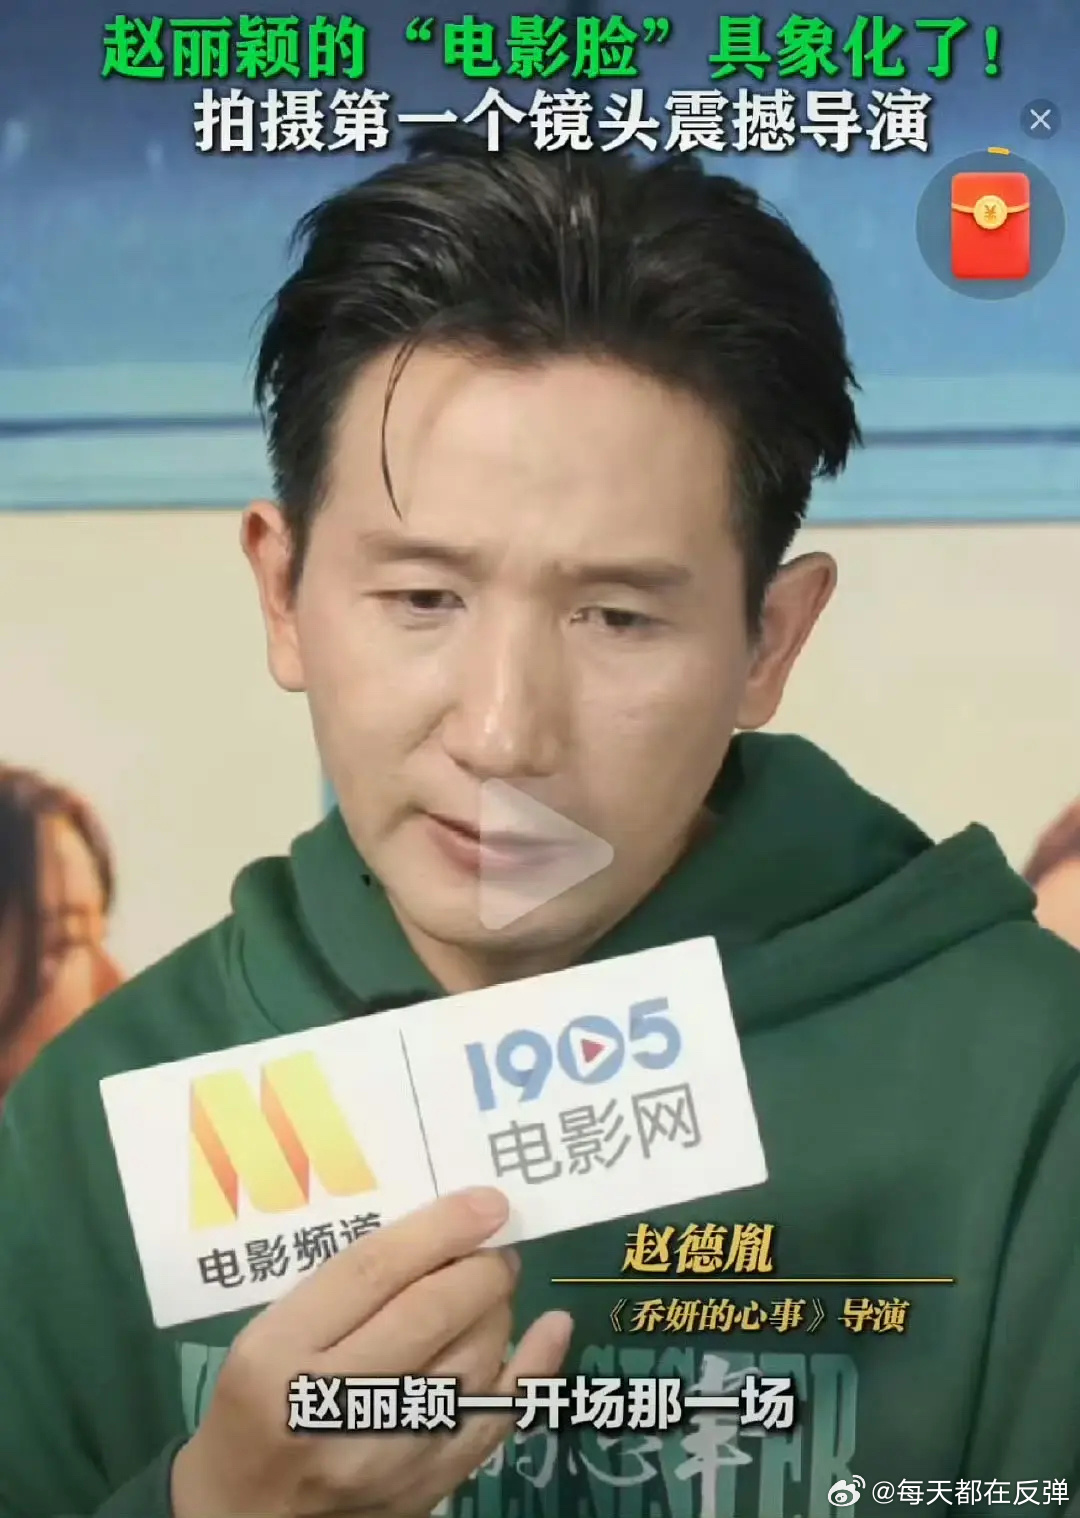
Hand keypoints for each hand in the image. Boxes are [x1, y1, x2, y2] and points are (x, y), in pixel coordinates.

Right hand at [170, 1188, 572, 1517]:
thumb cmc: (254, 1405)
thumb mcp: (268, 1335)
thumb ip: (341, 1289)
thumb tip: (440, 1233)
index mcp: (278, 1355)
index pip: (371, 1272)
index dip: (439, 1229)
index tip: (487, 1202)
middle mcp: (331, 1406)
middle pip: (429, 1314)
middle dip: (480, 1267)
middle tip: (496, 1246)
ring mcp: (383, 1456)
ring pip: (471, 1360)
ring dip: (498, 1308)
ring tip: (495, 1284)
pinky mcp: (422, 1487)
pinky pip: (496, 1420)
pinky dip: (534, 1367)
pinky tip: (553, 1326)